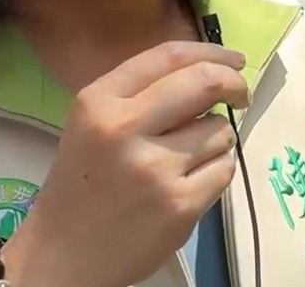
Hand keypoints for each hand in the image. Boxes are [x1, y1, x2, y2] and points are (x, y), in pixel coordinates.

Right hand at [4, 41, 249, 286]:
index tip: (232, 60)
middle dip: (234, 84)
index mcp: (99, 102)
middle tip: (240, 95)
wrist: (63, 252)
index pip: (168, 56)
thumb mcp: (93, 122)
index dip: (210, 52)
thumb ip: (141, 94)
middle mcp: (125, 129)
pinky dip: (217, 170)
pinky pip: (224, 169)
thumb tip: (210, 72)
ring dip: (215, 138)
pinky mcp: (180, 205)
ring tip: (187, 157)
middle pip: (204, 83)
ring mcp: (156, 169)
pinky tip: (191, 180)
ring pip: (219, 130)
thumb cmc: (82, 182)